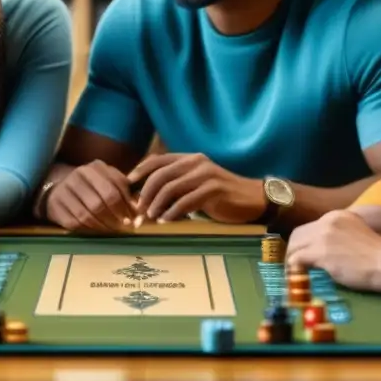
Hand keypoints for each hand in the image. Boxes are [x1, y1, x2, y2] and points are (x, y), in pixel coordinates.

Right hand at [45, 160, 136, 231]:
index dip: (125, 206)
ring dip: (103, 226)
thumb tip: (137, 209)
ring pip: (87, 215)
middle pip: (99, 203)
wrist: (60, 186)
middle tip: (124, 227)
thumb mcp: (108, 179)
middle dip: (114, 218)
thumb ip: (124, 190)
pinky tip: (97, 229)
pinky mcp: (55, 207)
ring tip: (112, 229)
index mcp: (92, 168)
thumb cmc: (92, 184)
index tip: (132, 218)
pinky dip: (88, 229)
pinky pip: (75, 223)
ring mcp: (63, 192)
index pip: (113, 189)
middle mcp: (76, 177)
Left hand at [128, 153, 265, 223]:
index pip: (158, 160)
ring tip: (150, 218)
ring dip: (157, 205)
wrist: (253, 199)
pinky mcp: (214, 190)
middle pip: (161, 175)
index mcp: (190, 158)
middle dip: (145, 194)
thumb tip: (148, 198)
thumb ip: (178, 184)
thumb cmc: (222, 195)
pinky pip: (186, 201)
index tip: (128, 184)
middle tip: (138, 211)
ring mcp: (206, 175)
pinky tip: (167, 221)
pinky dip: (173, 213)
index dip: (140, 170)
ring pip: (171, 188)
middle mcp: (196, 162)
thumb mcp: (197, 183)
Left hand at [285, 210, 380, 294]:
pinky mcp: (320, 252)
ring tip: (293, 273)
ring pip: (294, 246)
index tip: (304, 253)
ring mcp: (322, 236)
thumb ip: (341, 237)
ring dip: (291, 260)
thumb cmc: (379, 255)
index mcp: (337, 216)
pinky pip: (296, 260)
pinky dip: (293, 269)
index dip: (305, 242)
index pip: (311, 227)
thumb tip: (326, 253)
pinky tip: (297, 278)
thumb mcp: (358, 236)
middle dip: (293, 249)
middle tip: (293, 264)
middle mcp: (327, 222)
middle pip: (298, 234)